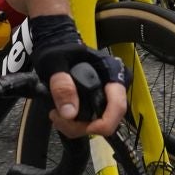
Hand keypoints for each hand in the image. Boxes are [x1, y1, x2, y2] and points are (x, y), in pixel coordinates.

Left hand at [26, 15, 129, 138]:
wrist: (55, 46)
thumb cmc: (59, 50)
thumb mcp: (56, 64)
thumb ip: (62, 86)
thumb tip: (70, 113)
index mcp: (111, 72)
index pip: (118, 105)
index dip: (104, 122)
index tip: (85, 128)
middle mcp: (113, 86)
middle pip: (108, 120)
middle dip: (82, 126)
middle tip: (58, 118)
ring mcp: (106, 96)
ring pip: (98, 124)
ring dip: (76, 127)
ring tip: (56, 114)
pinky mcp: (96, 103)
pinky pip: (91, 122)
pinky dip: (75, 124)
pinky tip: (61, 115)